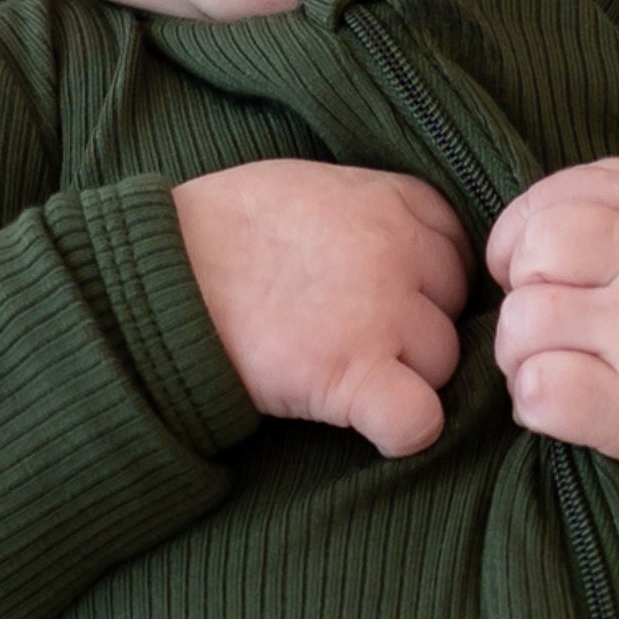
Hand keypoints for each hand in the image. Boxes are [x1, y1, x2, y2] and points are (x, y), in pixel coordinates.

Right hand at [172, 159, 472, 457]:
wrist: (161, 274)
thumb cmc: (225, 227)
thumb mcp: (312, 188)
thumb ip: (372, 211)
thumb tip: (407, 247)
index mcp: (390, 199)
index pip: (457, 247)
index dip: (428, 279)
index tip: (391, 293)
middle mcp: (397, 250)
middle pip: (453, 307)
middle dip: (416, 327)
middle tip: (357, 335)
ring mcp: (379, 311)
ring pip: (441, 364)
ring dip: (405, 376)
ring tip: (341, 370)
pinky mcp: (351, 373)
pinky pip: (419, 419)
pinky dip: (402, 430)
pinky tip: (368, 422)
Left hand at [485, 158, 618, 525]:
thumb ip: (600, 195)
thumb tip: (510, 240)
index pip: (544, 209)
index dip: (522, 242)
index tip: (544, 272)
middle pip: (531, 258)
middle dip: (522, 290)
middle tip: (551, 317)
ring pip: (524, 321)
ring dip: (520, 348)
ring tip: (556, 357)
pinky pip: (542, 391)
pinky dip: (533, 398)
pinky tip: (559, 397)